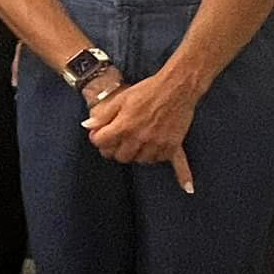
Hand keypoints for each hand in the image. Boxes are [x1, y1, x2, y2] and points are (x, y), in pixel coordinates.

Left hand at [84, 69, 196, 192]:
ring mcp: (158, 143)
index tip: (99, 135)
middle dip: (114, 150)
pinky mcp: (173, 145)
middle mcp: (140, 138)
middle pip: (120, 156)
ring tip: (134, 146)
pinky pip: (170, 162)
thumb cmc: (147, 91)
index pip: (101, 143)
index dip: (97, 138)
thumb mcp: (120, 99)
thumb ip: (102, 115)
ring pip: (141, 161)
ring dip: (136, 155)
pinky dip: (169, 166)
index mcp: (124, 126)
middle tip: (114, 143)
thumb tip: (86, 126)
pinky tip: (187, 186)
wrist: (176, 87)